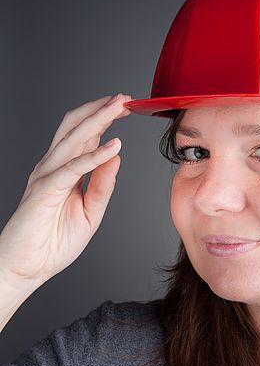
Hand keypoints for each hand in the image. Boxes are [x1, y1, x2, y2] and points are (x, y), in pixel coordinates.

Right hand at [0, 94, 131, 288]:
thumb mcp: (89, 212)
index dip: (104, 119)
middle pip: (76, 127)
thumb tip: (116, 158)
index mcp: (65, 171)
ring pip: (73, 139)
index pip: (85, 136)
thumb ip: (102, 186)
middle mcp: (54, 167)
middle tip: (124, 98)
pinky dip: (93, 156)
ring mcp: (47, 176)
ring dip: (98, 120)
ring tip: (119, 107)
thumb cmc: (53, 242)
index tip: (125, 108)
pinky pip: (72, 169)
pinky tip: (112, 147)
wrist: (27, 268)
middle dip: (100, 109)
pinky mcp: (45, 190)